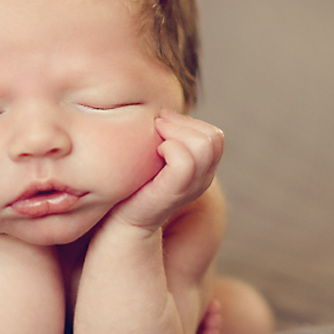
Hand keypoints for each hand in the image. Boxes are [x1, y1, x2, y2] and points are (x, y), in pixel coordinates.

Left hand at [108, 110, 223, 231]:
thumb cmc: (132, 184)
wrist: (119, 221)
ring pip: (203, 145)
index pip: (214, 135)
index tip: (159, 125)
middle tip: (156, 129)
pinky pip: (185, 160)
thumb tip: (163, 112)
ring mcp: (192, 187)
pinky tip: (154, 154)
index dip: (187, 123)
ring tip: (155, 142)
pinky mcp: (175, 192)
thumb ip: (168, 137)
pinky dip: (169, 147)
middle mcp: (204, 179)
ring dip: (175, 132)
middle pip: (214, 137)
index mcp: (203, 169)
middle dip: (182, 124)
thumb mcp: (155, 155)